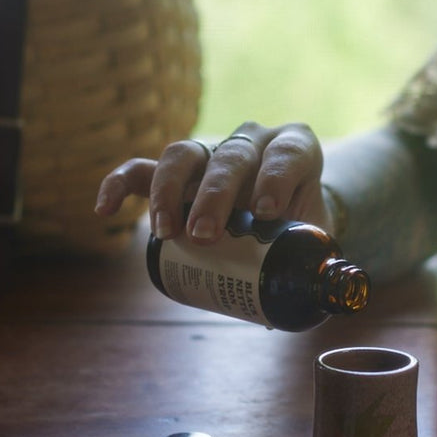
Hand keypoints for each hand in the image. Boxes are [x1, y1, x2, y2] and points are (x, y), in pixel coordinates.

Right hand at [94, 122, 330, 243]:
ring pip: (184, 155)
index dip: (276, 176)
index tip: (266, 213)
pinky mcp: (176, 174)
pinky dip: (120, 184)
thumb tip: (331, 294)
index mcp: (295, 150)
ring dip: (170, 190)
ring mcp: (211, 154)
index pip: (287, 151)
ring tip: (168, 233)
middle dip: (215, 195)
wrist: (286, 222)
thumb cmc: (305, 231)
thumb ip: (329, 265)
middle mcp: (252, 142)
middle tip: (206, 235)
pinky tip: (105, 209)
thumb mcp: (323, 240)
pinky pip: (141, 169)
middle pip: (231, 156)